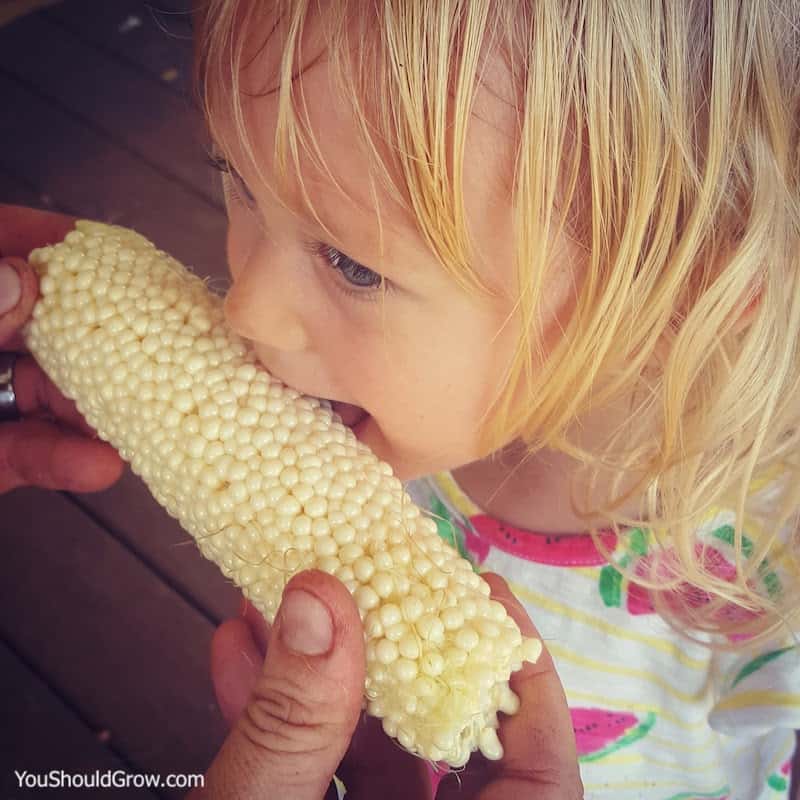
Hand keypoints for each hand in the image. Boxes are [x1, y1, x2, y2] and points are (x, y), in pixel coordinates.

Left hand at [0, 203, 123, 492]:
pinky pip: (27, 453)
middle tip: (162, 332)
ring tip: (151, 411)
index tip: (103, 245)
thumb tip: (24, 279)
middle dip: (96, 331)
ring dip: (96, 406)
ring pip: (45, 391)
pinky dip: (63, 460)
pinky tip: (100, 466)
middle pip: (38, 321)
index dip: (43, 238)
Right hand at [197, 569, 582, 799]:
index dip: (525, 683)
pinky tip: (236, 656)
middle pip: (444, 753)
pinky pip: (311, 780)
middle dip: (400, 655)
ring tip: (286, 599)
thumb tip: (322, 599)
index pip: (540, 782)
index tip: (487, 597)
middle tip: (375, 580)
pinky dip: (278, 720)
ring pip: (367, 758)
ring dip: (320, 675)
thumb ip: (294, 727)